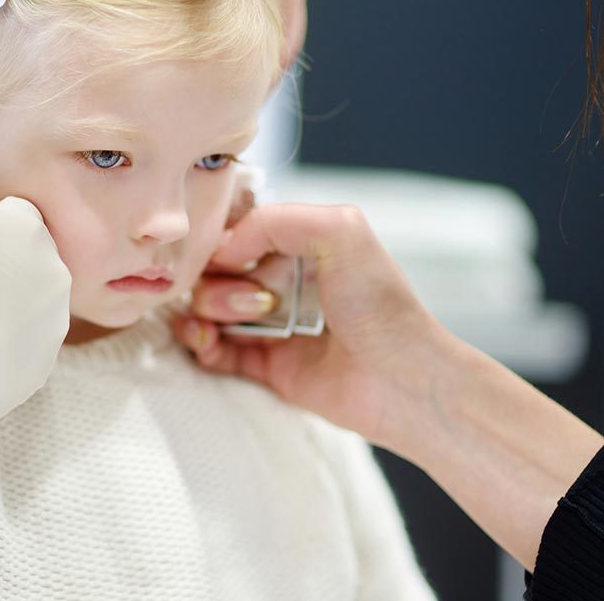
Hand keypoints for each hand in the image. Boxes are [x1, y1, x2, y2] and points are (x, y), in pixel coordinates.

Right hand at [175, 203, 603, 571]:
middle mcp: (282, 281)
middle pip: (214, 272)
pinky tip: (209, 344)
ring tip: (231, 324)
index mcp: (299, 246)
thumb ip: (275, 219)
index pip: (236, 231)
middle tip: (255, 301)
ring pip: (206, 309)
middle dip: (216, 282)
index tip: (217, 255)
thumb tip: (223, 249)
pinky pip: (213, 351)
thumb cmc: (383, 308)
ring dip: (203, 312)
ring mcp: (271, 324)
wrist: (402, 382)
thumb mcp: (342, 230)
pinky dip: (201, 346)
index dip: (216, 241)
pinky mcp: (265, 366)